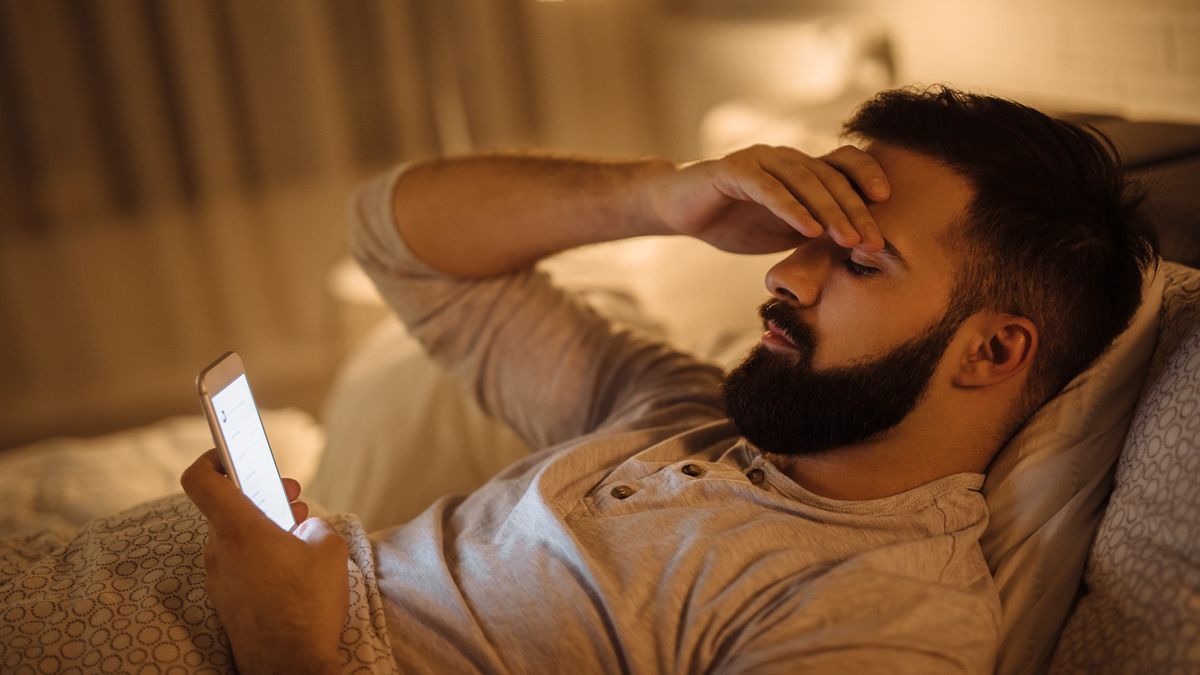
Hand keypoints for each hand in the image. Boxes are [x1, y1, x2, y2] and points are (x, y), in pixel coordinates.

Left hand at [181, 449, 348, 674]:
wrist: (290, 666)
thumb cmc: (308, 605)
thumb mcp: (330, 549)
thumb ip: (315, 526)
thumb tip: (306, 528)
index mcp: (239, 529)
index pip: (200, 479)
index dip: (212, 457)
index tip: (233, 453)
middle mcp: (219, 551)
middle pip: (228, 507)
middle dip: (260, 495)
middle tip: (291, 497)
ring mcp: (218, 579)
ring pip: (236, 537)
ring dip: (264, 527)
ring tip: (299, 533)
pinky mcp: (226, 601)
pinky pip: (239, 564)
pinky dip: (261, 555)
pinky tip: (291, 567)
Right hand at [643, 144, 889, 253]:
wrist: (679, 210)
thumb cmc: (732, 220)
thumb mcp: (780, 230)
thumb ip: (812, 231)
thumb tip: (854, 249)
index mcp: (799, 168)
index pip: (843, 164)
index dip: (868, 177)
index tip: (888, 206)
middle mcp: (784, 157)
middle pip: (829, 177)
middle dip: (855, 211)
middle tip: (873, 242)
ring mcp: (758, 160)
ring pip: (803, 180)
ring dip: (829, 211)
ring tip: (847, 240)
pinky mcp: (730, 171)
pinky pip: (767, 187)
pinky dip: (790, 207)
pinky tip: (808, 229)